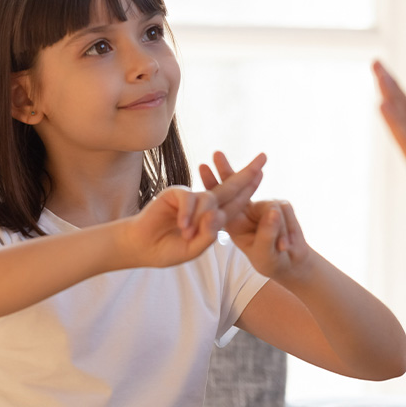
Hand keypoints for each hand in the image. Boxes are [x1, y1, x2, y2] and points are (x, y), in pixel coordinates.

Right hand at [123, 153, 266, 266]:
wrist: (141, 247)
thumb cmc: (168, 249)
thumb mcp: (194, 249)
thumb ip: (208, 235)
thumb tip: (217, 215)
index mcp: (213, 217)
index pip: (236, 202)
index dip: (249, 188)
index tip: (262, 173)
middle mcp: (205, 204)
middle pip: (230, 187)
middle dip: (248, 173)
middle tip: (264, 157)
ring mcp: (191, 198)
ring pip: (209, 199)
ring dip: (202, 217)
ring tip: (188, 234)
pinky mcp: (175, 194)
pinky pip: (190, 198)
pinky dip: (188, 213)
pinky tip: (182, 225)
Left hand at [200, 153, 309, 279]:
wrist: (291, 261)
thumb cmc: (271, 260)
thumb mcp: (265, 252)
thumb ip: (267, 233)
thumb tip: (273, 210)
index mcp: (235, 221)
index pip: (221, 200)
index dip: (212, 183)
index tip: (202, 167)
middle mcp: (247, 209)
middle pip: (235, 186)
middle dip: (226, 170)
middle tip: (215, 153)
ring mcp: (265, 205)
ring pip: (271, 207)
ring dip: (278, 232)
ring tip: (281, 248)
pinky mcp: (282, 205)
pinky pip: (284, 211)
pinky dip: (287, 232)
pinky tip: (286, 246)